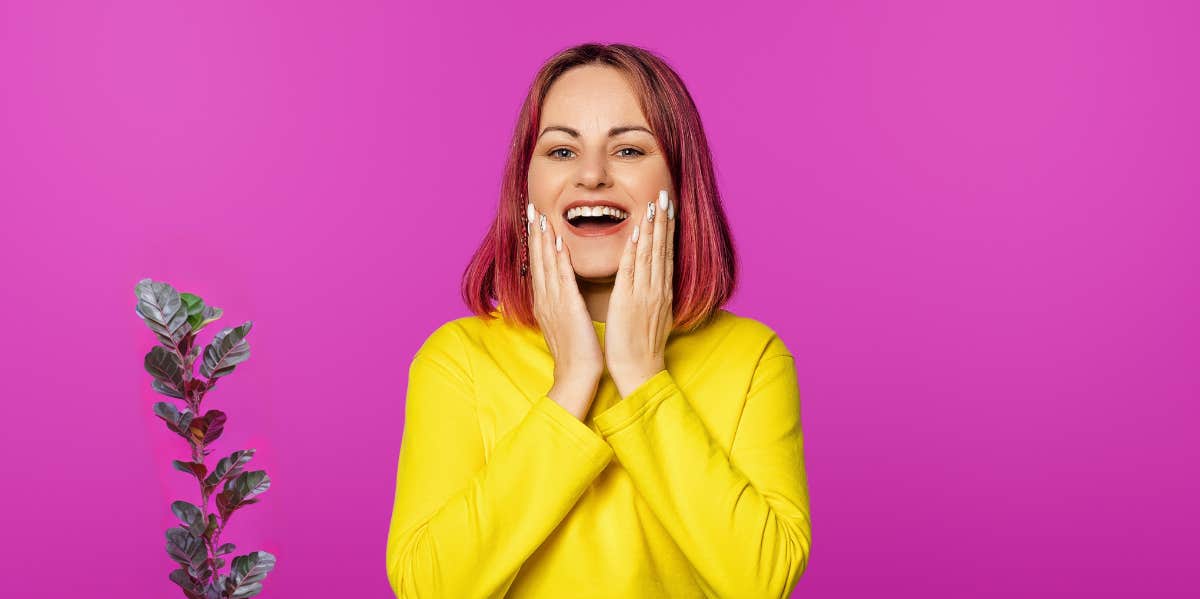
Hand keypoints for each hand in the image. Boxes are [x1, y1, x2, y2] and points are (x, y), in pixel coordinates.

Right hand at [526, 202, 603, 418]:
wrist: (576, 377)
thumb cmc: (577, 354)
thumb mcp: (566, 324)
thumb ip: (563, 306)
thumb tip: (565, 293)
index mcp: (546, 303)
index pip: (540, 266)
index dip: (537, 242)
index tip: (536, 221)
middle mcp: (545, 299)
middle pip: (538, 260)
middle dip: (535, 233)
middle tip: (532, 208)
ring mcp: (553, 303)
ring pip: (546, 264)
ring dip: (543, 238)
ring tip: (540, 215)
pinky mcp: (566, 308)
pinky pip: (561, 277)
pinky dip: (558, 257)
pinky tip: (557, 240)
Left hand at [605, 189, 675, 397]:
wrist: (640, 372)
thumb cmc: (642, 348)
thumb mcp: (652, 317)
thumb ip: (653, 297)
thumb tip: (653, 284)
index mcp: (662, 292)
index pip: (666, 254)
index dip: (667, 230)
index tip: (668, 208)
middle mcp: (657, 289)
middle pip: (662, 248)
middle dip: (664, 220)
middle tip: (665, 195)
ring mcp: (646, 294)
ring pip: (651, 254)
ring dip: (654, 227)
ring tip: (656, 203)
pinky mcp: (630, 301)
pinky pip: (634, 270)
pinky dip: (637, 250)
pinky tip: (639, 232)